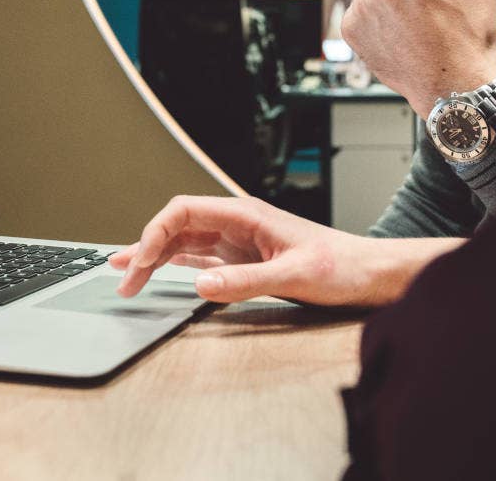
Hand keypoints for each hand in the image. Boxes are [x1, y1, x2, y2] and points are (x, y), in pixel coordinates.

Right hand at [110, 195, 461, 305]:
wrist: (372, 274)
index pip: (183, 212)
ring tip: (125, 272)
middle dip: (145, 248)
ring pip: (185, 243)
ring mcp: (240, 242)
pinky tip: (159, 274)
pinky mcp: (245, 261)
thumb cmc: (343, 267)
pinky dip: (175, 267)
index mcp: (245, 214)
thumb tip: (199, 284)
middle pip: (177, 226)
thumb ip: (245, 281)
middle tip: (123, 278)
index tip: (138, 262)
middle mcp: (238, 223)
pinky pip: (200, 259)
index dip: (153, 234)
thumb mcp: (294, 275)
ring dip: (155, 257)